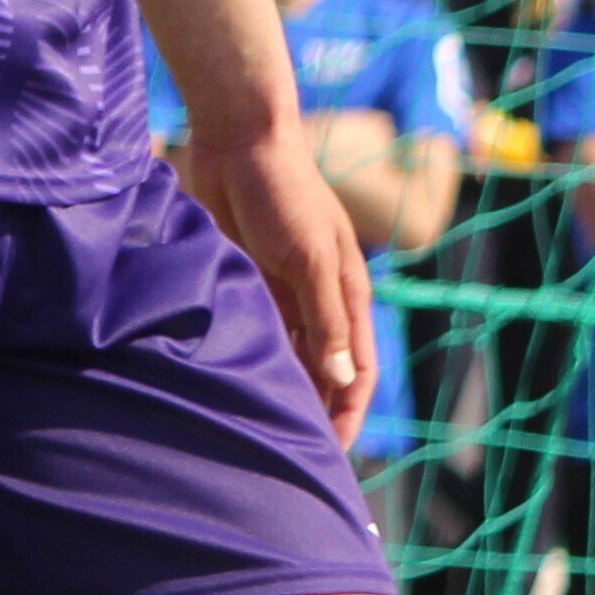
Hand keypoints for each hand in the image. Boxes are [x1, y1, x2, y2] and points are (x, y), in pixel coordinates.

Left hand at [179, 124, 378, 445]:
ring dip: (284, 387)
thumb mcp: (311, 257)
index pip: (358, 371)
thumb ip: (327, 319)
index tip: (332, 454)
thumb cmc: (283, 192)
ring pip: (289, 355)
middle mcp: (319, 298)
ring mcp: (283, 290)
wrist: (238, 140)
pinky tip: (236, 383)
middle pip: (325, 370)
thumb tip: (344, 381)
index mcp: (348, 293)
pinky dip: (254, 358)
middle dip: (317, 410)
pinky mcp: (249, 278)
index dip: (348, 412)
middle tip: (294, 454)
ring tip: (263, 429)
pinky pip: (257, 331)